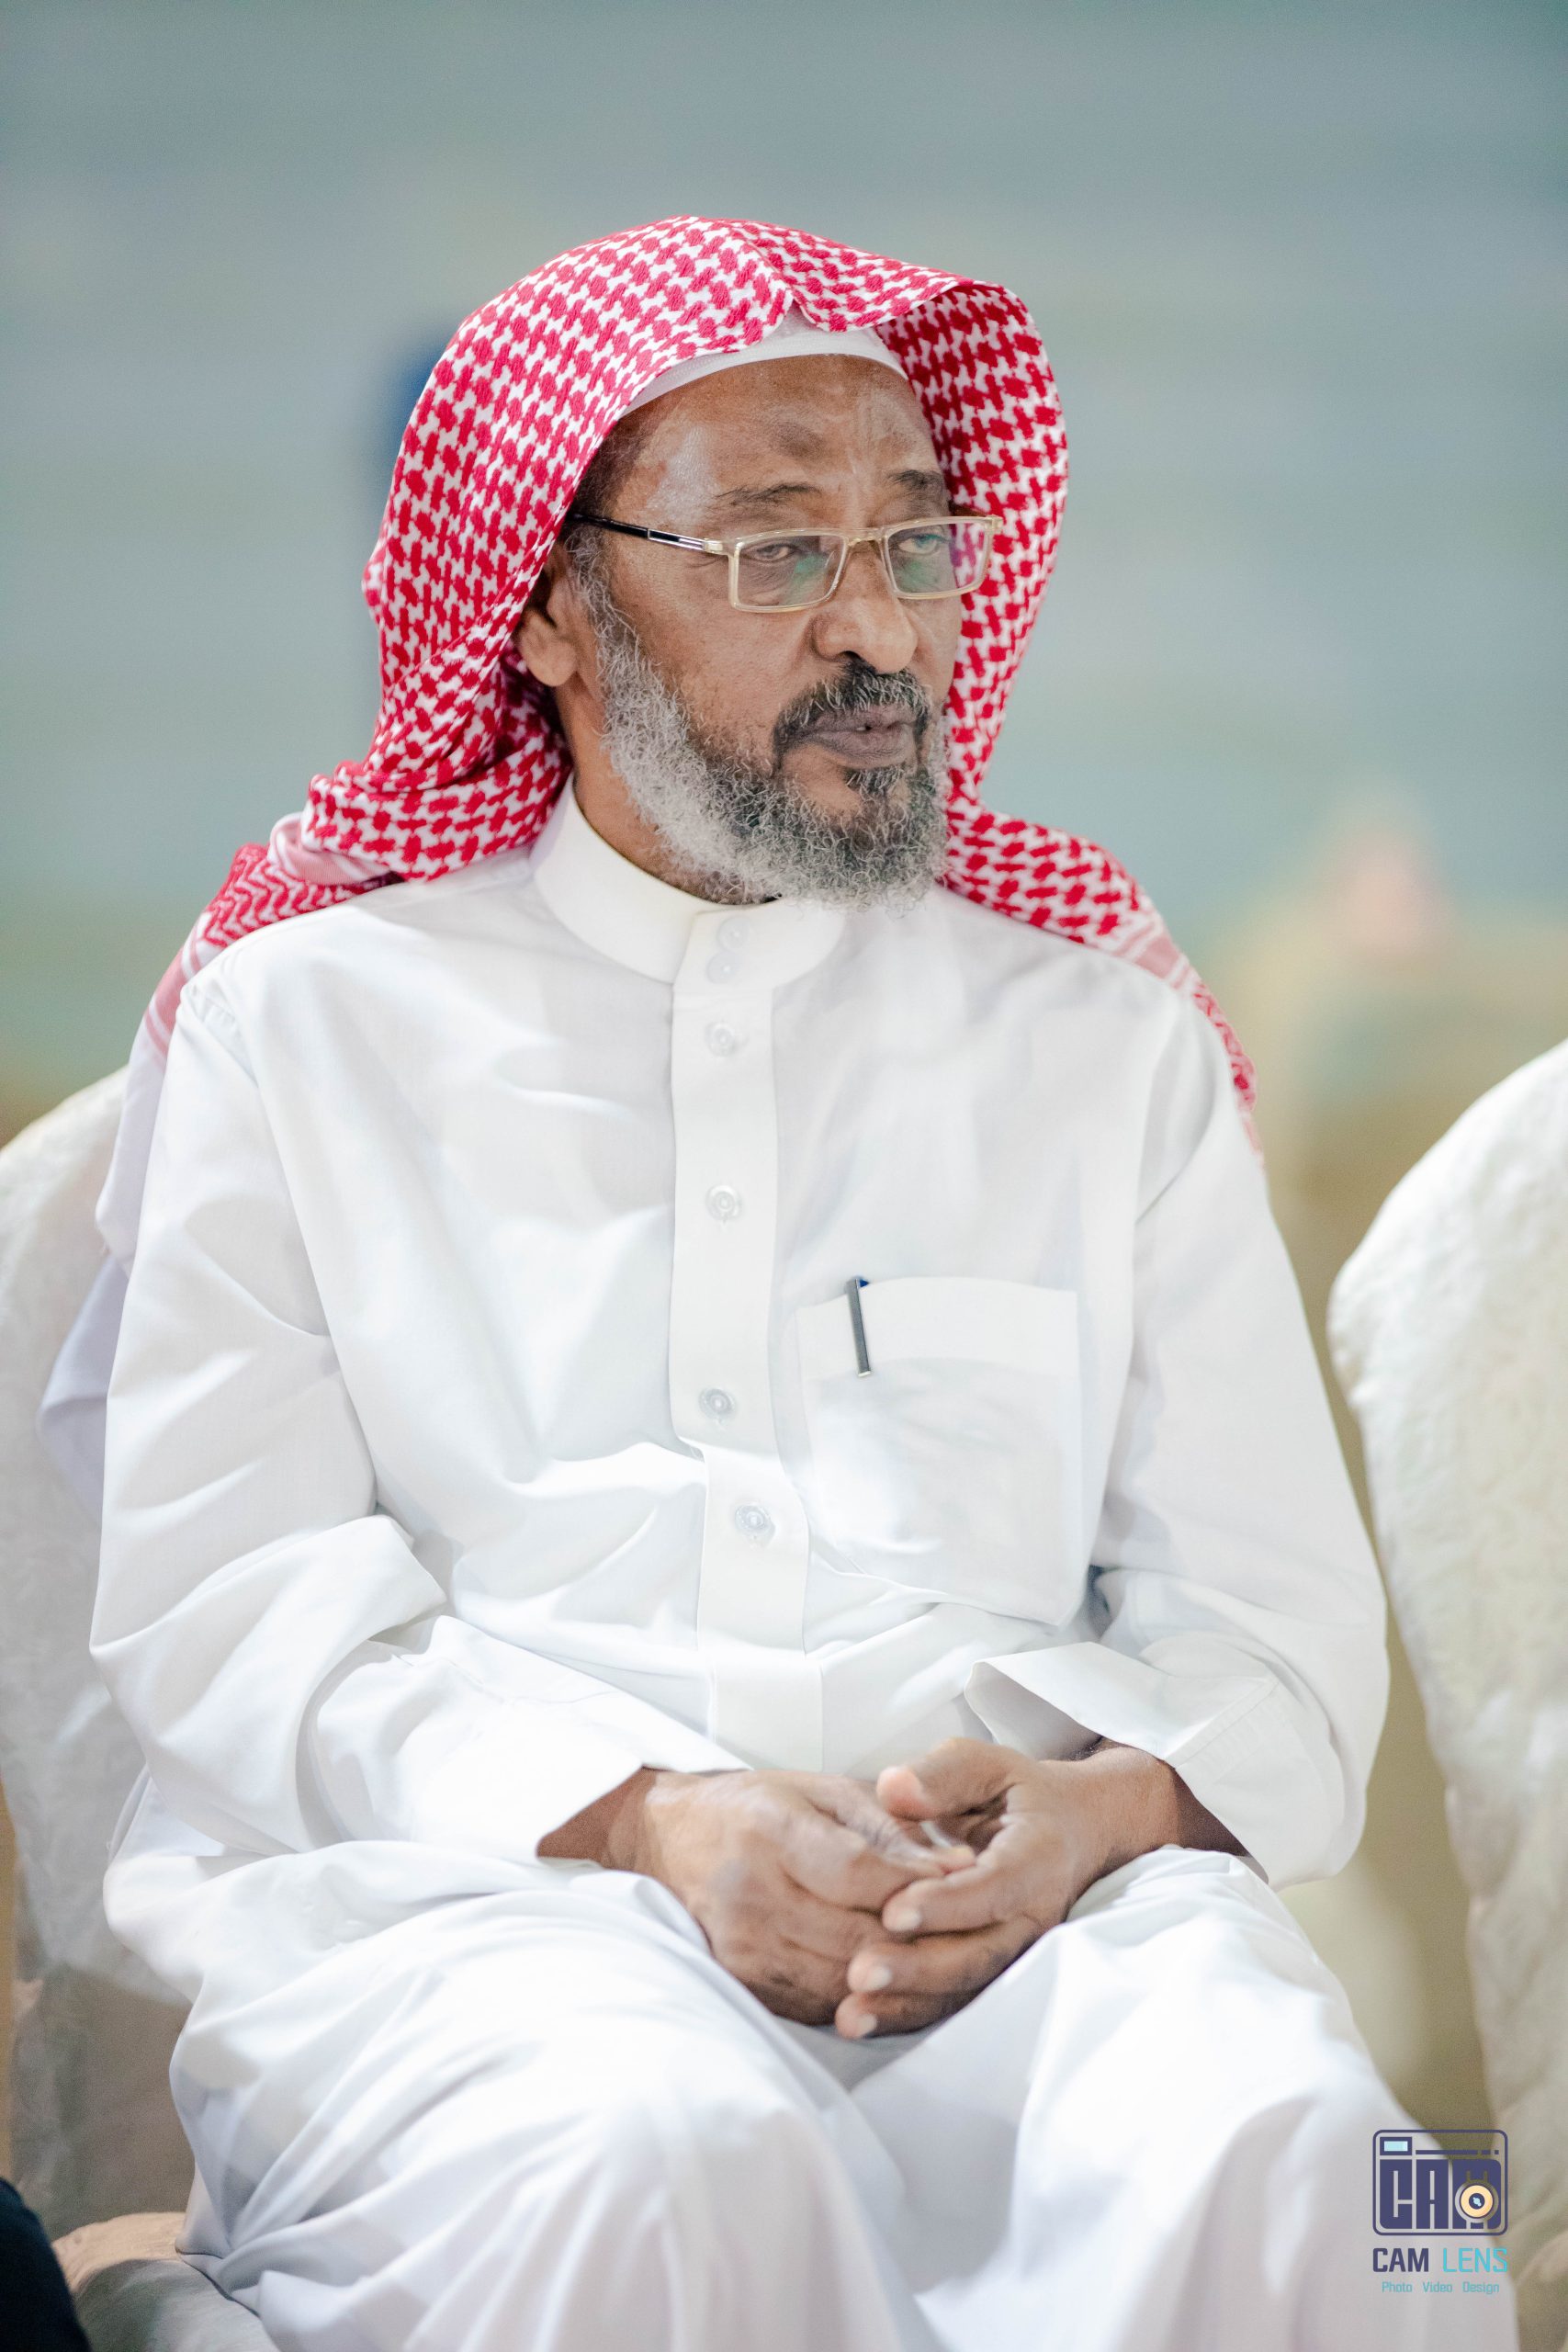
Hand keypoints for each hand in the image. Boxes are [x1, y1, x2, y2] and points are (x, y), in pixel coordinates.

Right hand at [539, 1766, 974, 2025]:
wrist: (667, 1838)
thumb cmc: (755, 1807)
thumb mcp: (822, 1790)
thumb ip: (889, 1828)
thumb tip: (958, 1867)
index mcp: (773, 1831)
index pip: (860, 1873)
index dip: (917, 1885)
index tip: (966, 1881)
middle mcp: (752, 1893)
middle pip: (856, 1936)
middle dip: (920, 1940)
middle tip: (970, 1934)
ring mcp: (742, 1945)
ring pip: (841, 1980)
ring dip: (897, 1979)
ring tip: (942, 1963)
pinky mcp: (740, 1980)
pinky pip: (815, 2004)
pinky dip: (860, 2000)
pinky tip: (891, 1985)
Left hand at [832, 1735, 1222, 2038]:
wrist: (1074, 1833)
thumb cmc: (1018, 1795)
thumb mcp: (988, 1764)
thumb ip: (943, 1773)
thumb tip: (894, 1788)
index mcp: (1035, 1859)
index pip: (993, 1887)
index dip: (946, 1903)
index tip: (893, 1910)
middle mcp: (1033, 1917)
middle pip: (978, 1954)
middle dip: (918, 1968)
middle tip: (859, 1973)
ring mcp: (1016, 1953)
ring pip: (964, 1988)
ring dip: (906, 2003)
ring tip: (850, 2012)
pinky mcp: (994, 1973)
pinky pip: (953, 2003)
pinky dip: (906, 2015)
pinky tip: (857, 2021)